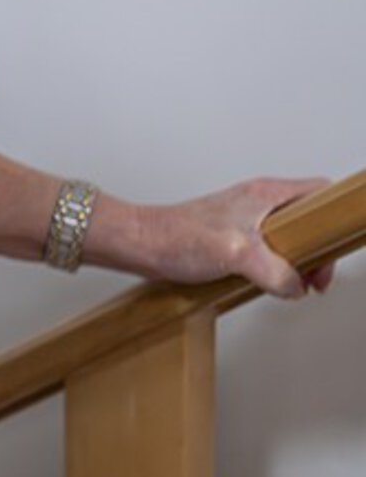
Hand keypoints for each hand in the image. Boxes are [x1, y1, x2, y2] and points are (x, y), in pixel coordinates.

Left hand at [119, 176, 335, 299]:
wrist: (142, 244)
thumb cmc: (176, 237)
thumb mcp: (239, 255)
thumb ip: (277, 272)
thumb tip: (296, 286)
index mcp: (265, 194)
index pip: (320, 191)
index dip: (334, 219)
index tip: (334, 247)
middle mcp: (258, 201)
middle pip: (310, 218)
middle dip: (318, 249)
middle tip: (315, 276)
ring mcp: (245, 218)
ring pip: (290, 235)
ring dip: (298, 261)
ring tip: (295, 282)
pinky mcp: (234, 235)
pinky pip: (270, 248)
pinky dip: (277, 265)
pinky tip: (271, 282)